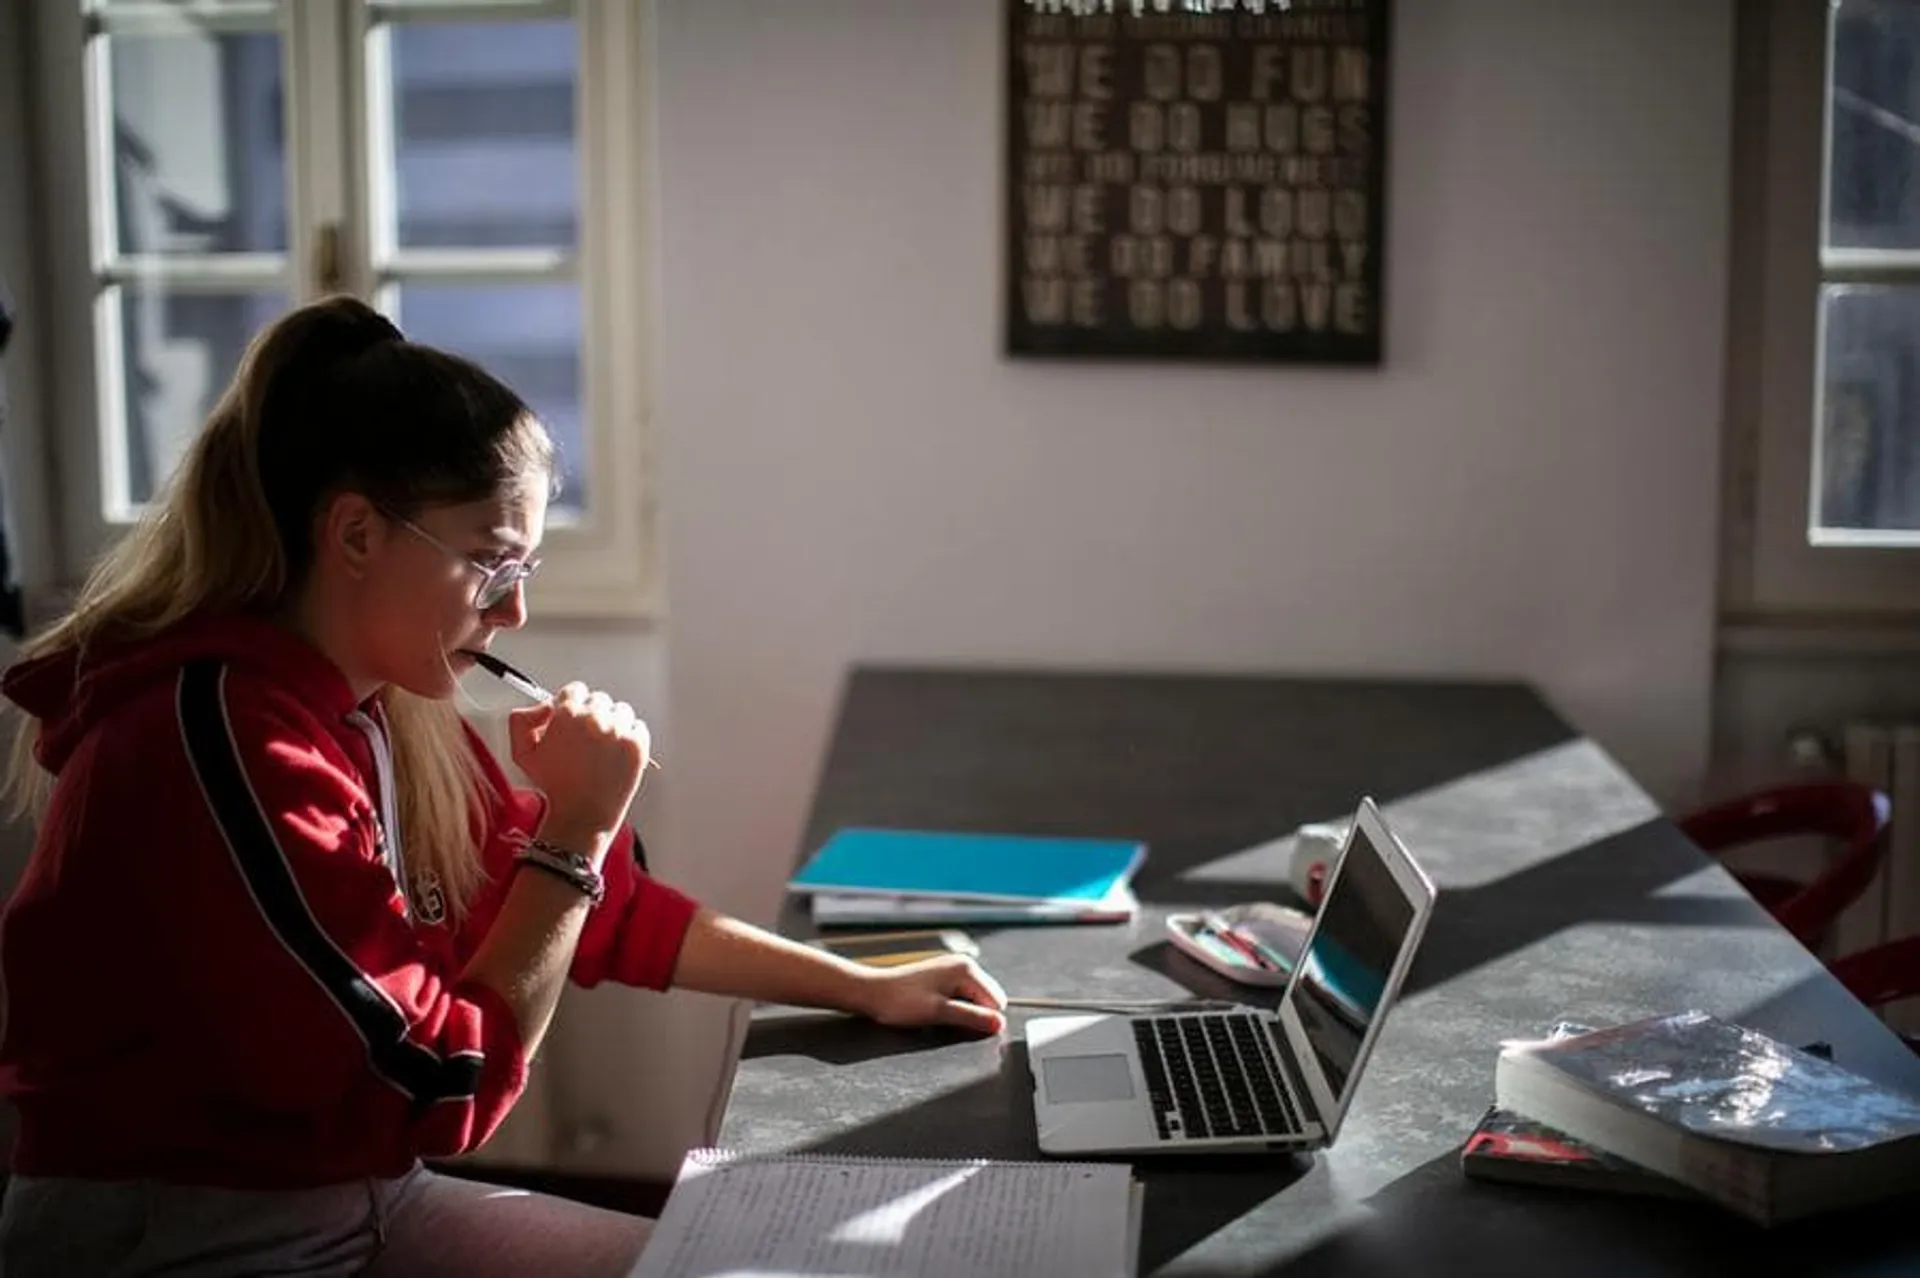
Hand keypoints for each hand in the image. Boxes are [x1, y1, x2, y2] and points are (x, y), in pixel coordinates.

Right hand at [507, 682, 649, 844]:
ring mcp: (619, 730)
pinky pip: (638, 725)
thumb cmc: (553, 786)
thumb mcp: (522, 753)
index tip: (572, 719)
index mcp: (567, 714)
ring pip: (620, 710)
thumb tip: (544, 706)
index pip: (575, 690)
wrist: (582, 815)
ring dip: (612, 722)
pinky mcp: (638, 744)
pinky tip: (616, 752)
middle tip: (585, 739)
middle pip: (598, 699)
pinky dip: (630, 735)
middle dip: (591, 715)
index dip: (571, 706)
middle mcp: (595, 718)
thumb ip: (521, 720)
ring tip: (602, 747)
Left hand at [855, 954, 1007, 1035]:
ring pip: (975, 1000)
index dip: (982, 1020)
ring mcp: (954, 970)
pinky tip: (934, 1009)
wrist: (872, 992)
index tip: (959, 1025)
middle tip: (946, 1019)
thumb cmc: (900, 1001)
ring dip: (962, 1012)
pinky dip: (953, 1008)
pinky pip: (962, 997)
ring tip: (936, 1013)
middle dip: (973, 1015)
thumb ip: (972, 1018)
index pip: (996, 1002)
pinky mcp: (944, 977)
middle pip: (988, 1000)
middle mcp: (963, 965)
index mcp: (966, 969)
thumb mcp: (939, 1013)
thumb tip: (999, 1024)